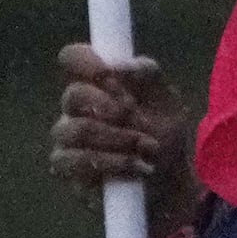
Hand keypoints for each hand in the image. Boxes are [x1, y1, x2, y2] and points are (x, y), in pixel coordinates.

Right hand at [49, 45, 188, 204]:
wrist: (169, 180)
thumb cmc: (163, 134)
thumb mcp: (165, 101)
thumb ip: (146, 75)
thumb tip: (118, 65)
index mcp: (97, 83)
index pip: (73, 57)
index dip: (86, 62)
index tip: (109, 75)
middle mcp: (75, 108)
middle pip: (72, 95)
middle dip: (112, 108)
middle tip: (137, 119)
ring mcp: (66, 139)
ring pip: (75, 130)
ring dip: (118, 139)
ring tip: (149, 148)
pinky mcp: (66, 169)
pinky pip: (76, 162)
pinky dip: (113, 164)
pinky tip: (137, 167)